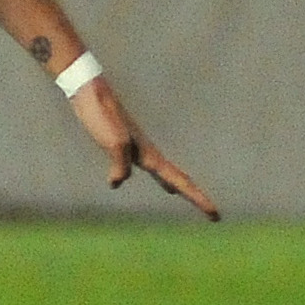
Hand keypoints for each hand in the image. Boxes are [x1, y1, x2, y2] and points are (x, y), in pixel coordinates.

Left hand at [71, 77, 217, 218]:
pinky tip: (126, 177)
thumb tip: (117, 183)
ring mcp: (135, 146)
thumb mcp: (112, 141)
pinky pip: (141, 164)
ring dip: (172, 182)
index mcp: (148, 154)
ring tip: (177, 193)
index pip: (179, 181)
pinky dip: (144, 172)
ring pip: (160, 169)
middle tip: (211, 212)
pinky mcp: (120, 142)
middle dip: (194, 195)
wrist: (89, 90)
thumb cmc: (101, 114)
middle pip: (177, 177)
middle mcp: (146, 151)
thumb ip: (119, 163)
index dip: (198, 198)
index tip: (215, 214)